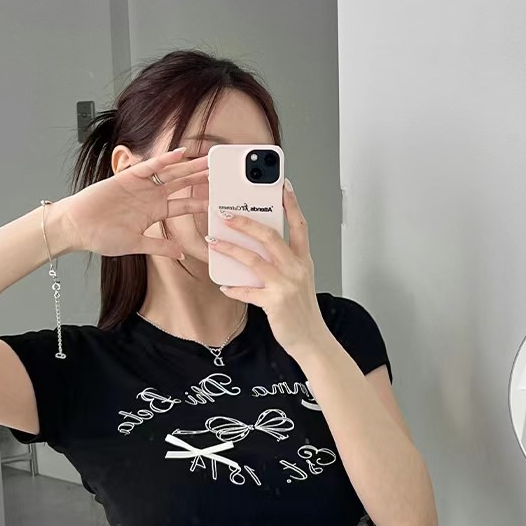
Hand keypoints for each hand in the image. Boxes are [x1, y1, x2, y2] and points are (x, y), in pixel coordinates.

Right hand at [59, 147, 208, 257]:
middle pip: (181, 185)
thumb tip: (181, 255)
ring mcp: (139, 186)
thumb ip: (159, 247)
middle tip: (219, 171)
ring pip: (170, 173)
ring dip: (188, 166)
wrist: (76, 227)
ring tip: (206, 160)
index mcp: (154, 213)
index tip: (217, 200)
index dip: (200, 203)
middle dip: (199, 178)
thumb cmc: (100, 236)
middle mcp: (150, 197)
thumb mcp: (135, 245)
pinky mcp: (126, 178)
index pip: (183, 207)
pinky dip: (163, 160)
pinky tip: (179, 154)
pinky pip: (148, 167)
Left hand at [206, 179, 328, 358]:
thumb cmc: (302, 311)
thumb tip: (255, 249)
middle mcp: (296, 269)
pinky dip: (234, 288)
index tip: (281, 186)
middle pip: (270, 236)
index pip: (299, 225)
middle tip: (226, 213)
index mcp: (303, 261)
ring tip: (213, 241)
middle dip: (245, 222)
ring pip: (254, 260)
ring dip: (230, 249)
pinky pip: (248, 291)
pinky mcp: (275, 303)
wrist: (311, 340)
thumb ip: (283, 263)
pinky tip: (224, 285)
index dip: (291, 204)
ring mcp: (286, 285)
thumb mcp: (299, 281)